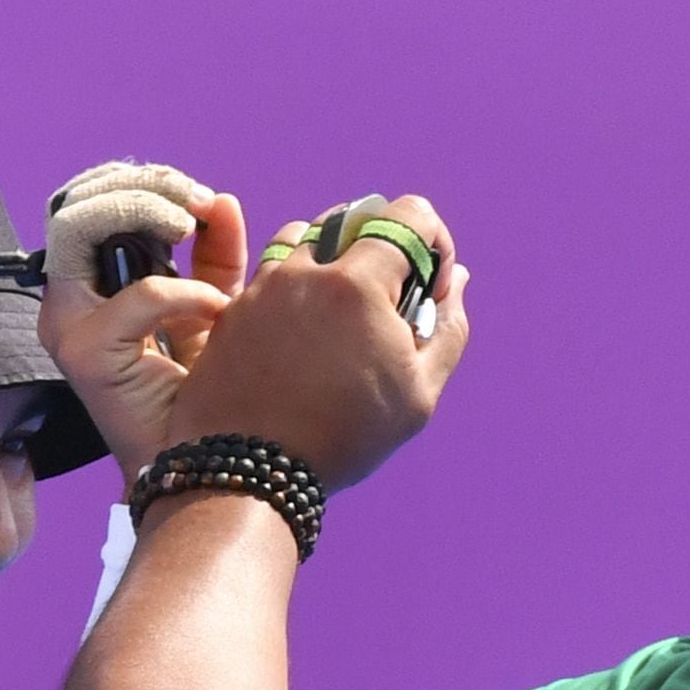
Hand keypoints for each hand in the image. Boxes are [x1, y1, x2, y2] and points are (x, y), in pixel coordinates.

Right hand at [37, 189, 248, 490]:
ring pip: (79, 225)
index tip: (198, 197)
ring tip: (191, 225)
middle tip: (195, 201)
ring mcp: (66, 327)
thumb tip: (222, 202)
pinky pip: (139, 296)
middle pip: (78, 203)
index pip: (90, 203)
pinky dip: (186, 292)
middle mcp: (67, 301)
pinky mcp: (83, 354)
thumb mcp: (216, 307)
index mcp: (90, 287)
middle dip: (142, 187)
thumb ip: (215, 254)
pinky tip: (217, 312)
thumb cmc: (206, 392)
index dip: (142, 185)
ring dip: (144, 211)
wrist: (206, 465)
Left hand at [159, 194, 470, 492]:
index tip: (430, 285)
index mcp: (358, 285)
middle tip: (385, 303)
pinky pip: (266, 274)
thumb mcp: (418, 394)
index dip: (434, 240)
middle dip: (381, 247)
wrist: (250, 474)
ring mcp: (261, 289)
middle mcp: (305, 272)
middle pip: (353, 219)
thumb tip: (458, 281)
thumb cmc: (344, 439)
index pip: (408, 214)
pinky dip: (293, 288)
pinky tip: (301, 337)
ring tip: (338, 314)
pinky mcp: (231, 312)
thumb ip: (448, 329)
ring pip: (303, 238)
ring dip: (330, 260)